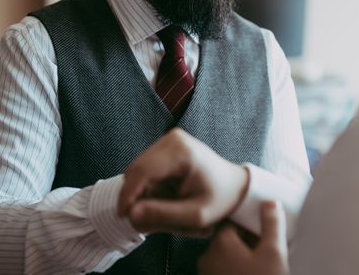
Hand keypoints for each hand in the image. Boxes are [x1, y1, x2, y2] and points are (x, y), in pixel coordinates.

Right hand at [118, 128, 248, 235]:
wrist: (234, 185)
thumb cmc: (220, 200)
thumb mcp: (195, 216)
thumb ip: (163, 216)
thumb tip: (131, 214)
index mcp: (181, 151)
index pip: (142, 171)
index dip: (128, 195)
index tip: (124, 217)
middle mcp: (172, 139)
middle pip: (137, 170)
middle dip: (137, 196)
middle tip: (149, 219)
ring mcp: (168, 140)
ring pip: (139, 171)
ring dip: (143, 192)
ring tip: (165, 208)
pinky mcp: (166, 146)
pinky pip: (145, 169)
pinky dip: (149, 186)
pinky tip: (166, 197)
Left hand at [198, 200, 288, 274]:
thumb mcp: (274, 252)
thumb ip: (272, 223)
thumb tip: (270, 202)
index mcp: (220, 242)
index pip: (232, 219)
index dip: (250, 220)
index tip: (263, 224)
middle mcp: (208, 257)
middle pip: (229, 238)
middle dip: (248, 239)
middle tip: (268, 244)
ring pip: (228, 256)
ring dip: (244, 256)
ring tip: (265, 260)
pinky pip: (226, 271)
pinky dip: (239, 269)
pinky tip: (256, 272)